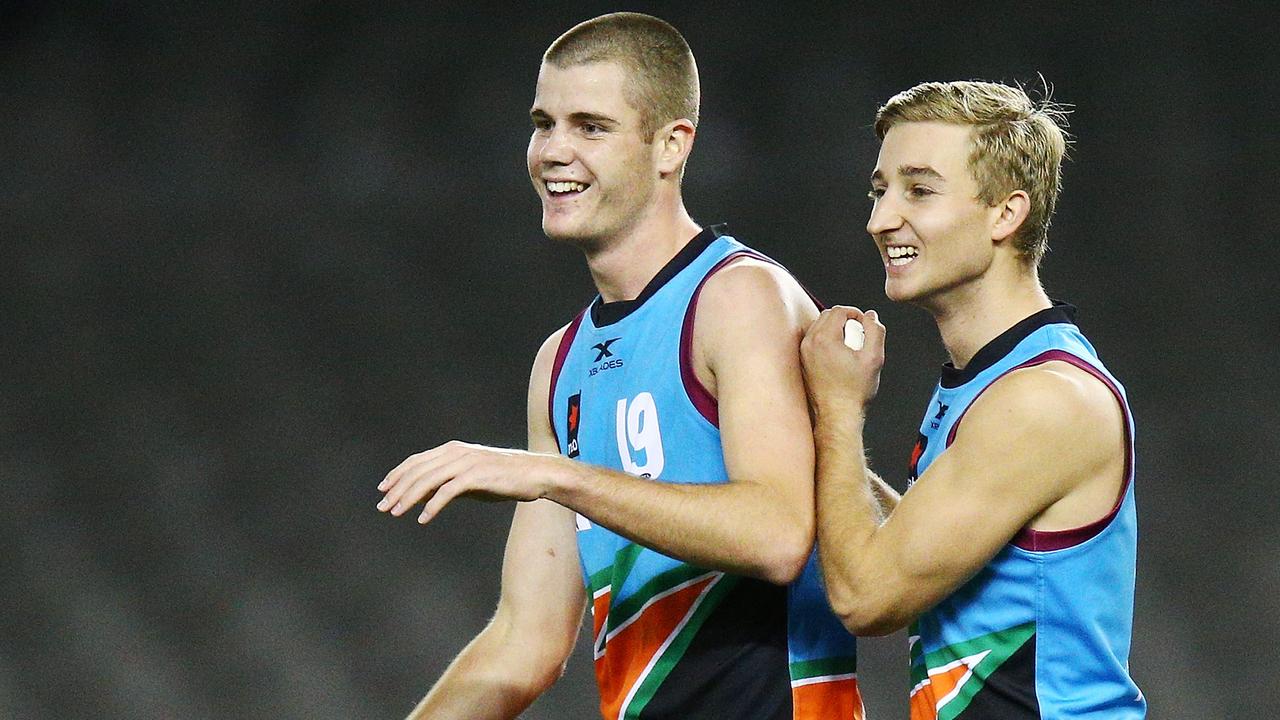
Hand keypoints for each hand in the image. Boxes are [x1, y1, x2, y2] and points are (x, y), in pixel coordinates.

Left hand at [376, 441, 572, 523]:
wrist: (536, 474)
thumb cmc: (505, 478)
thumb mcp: (471, 480)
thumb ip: (448, 484)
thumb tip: (425, 497)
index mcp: (453, 450)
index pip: (417, 461)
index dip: (397, 475)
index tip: (383, 490)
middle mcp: (456, 453)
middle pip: (418, 471)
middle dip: (397, 489)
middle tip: (383, 507)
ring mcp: (466, 463)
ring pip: (428, 480)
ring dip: (409, 498)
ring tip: (396, 513)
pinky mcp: (477, 476)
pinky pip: (448, 492)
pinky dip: (433, 505)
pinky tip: (424, 518)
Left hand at [799, 306, 885, 416]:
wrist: (837, 415)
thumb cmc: (855, 391)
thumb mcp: (874, 358)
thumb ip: (875, 331)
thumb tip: (870, 316)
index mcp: (824, 339)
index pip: (839, 310)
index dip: (855, 313)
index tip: (865, 325)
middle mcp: (809, 343)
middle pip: (827, 315)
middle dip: (845, 320)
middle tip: (859, 335)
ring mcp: (803, 352)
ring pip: (819, 326)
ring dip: (835, 328)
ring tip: (850, 345)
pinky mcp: (802, 361)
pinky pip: (814, 339)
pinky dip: (826, 339)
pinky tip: (839, 354)